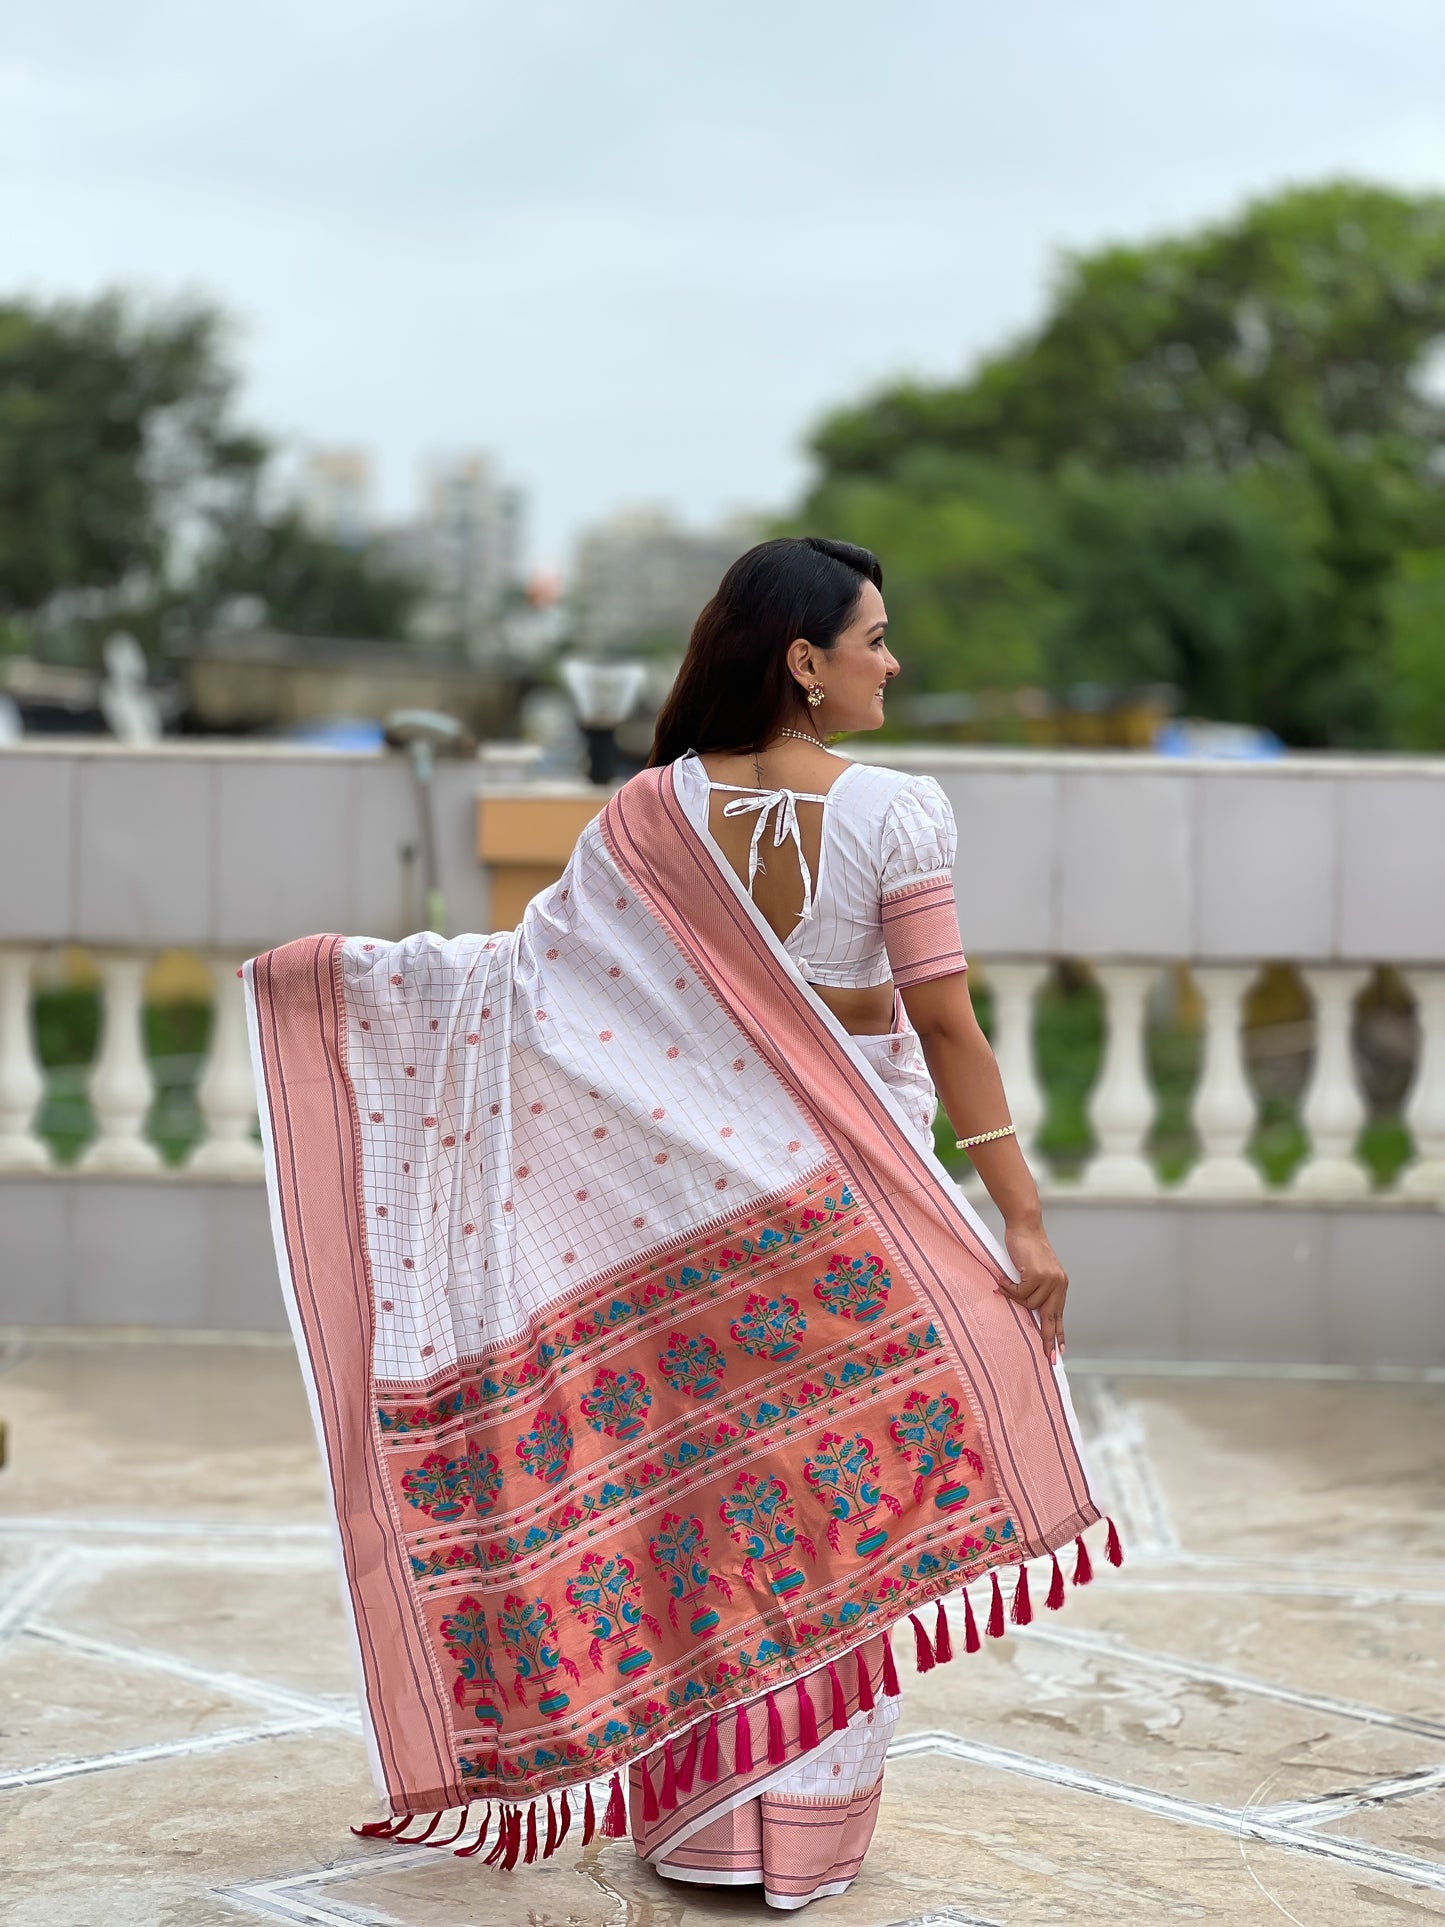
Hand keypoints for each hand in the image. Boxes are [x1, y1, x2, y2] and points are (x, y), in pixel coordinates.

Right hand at [997, 1220, 1067, 1362]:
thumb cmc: (1026, 1248)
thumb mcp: (1035, 1272)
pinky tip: (1002, 1279)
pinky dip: (1008, 1288)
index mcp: (1060, 1285)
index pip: (1059, 1314)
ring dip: (1014, 1296)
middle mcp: (1059, 1284)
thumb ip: (1036, 1290)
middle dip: (1048, 1339)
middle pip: (1051, 1318)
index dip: (1060, 1333)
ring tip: (1005, 1284)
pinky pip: (1019, 1293)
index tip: (1061, 1351)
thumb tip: (1031, 1312)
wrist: (1025, 1227)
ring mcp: (1050, 1280)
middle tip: (1049, 1358)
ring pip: (1029, 1305)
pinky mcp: (1038, 1276)